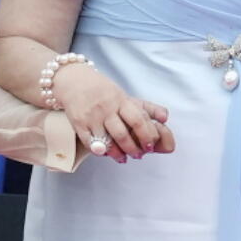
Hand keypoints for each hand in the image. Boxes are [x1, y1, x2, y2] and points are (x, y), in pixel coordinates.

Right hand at [54, 64, 174, 161]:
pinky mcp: (79, 124)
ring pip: (106, 141)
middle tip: (139, 155)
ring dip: (117, 153)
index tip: (151, 146)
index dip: (146, 136)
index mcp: (122, 101)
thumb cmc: (104, 91)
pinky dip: (100, 151)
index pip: (138, 121)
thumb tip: (165, 118)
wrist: (75, 82)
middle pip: (122, 134)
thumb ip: (146, 108)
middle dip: (133, 148)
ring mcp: (92, 117)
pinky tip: (106, 154)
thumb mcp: (126, 96)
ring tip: (124, 158)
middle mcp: (107, 109)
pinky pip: (90, 142)